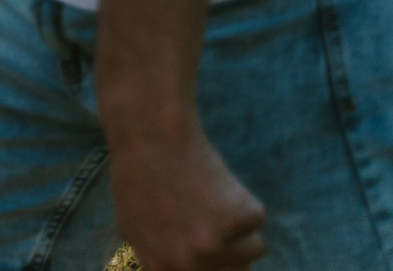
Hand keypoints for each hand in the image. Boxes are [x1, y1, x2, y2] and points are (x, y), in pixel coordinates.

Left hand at [109, 133, 264, 269]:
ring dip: (240, 228)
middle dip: (233, 254)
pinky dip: (244, 201)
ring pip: (254, 250)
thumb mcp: (135, 228)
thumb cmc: (140, 176)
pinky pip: (256, 220)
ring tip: (208, 197)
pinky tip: (215, 180)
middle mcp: (190, 265)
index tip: (223, 257)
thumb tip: (184, 270)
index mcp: (162, 269)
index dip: (218, 267)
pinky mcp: (239, 220)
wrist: (152, 136)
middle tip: (216, 223)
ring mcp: (215, 245)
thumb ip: (162, 259)